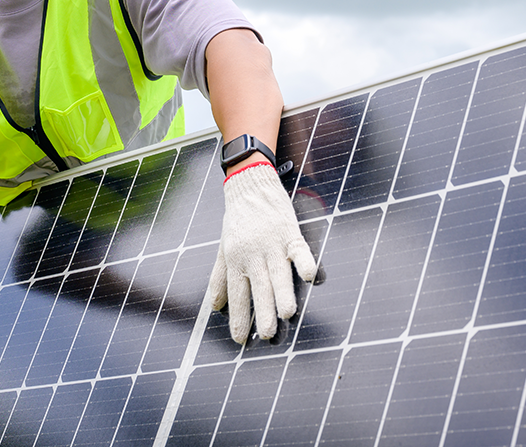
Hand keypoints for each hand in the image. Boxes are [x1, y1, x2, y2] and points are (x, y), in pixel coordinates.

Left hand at [209, 162, 317, 343]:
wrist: (249, 185)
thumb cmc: (237, 221)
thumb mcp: (223, 249)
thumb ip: (219, 279)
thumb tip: (215, 308)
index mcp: (235, 260)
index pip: (236, 294)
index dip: (238, 318)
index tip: (240, 340)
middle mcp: (252, 255)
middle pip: (259, 288)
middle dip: (263, 312)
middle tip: (268, 334)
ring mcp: (271, 243)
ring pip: (278, 273)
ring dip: (283, 293)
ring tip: (287, 314)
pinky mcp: (289, 231)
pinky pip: (298, 249)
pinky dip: (305, 262)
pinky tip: (311, 277)